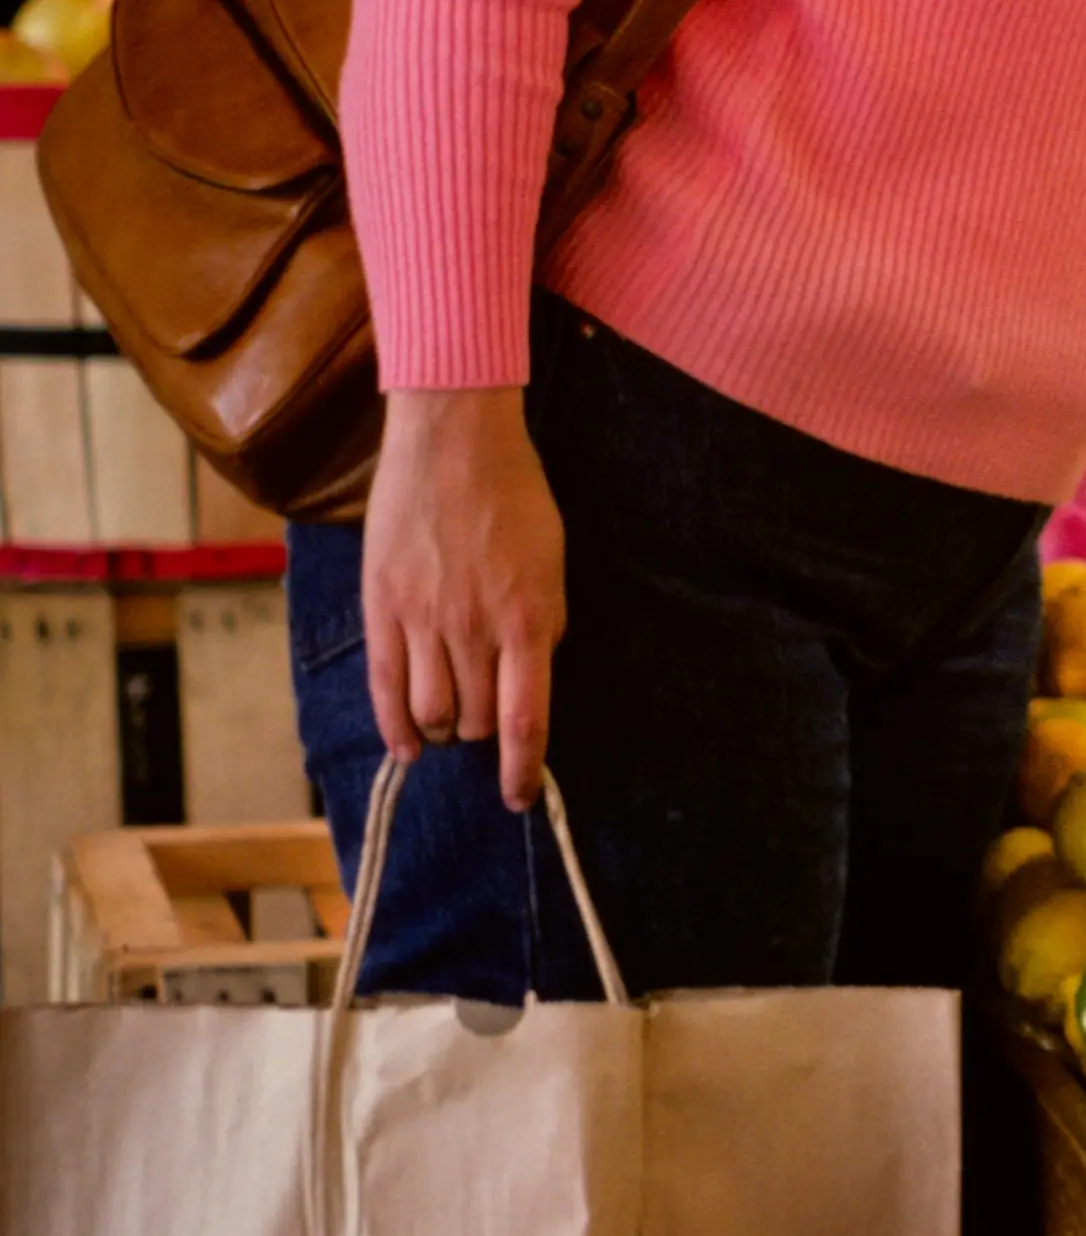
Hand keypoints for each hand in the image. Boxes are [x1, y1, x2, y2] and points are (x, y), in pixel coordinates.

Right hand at [365, 388, 565, 812]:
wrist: (453, 440)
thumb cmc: (514, 495)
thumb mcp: (553, 561)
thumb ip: (543, 622)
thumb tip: (532, 673)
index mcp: (529, 617)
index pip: (527, 719)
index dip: (524, 769)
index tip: (520, 796)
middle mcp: (474, 628)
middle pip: (477, 720)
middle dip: (486, 733)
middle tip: (488, 722)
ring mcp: (423, 619)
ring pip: (430, 713)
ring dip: (443, 729)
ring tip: (451, 720)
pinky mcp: (382, 607)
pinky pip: (383, 686)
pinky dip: (395, 726)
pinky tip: (407, 746)